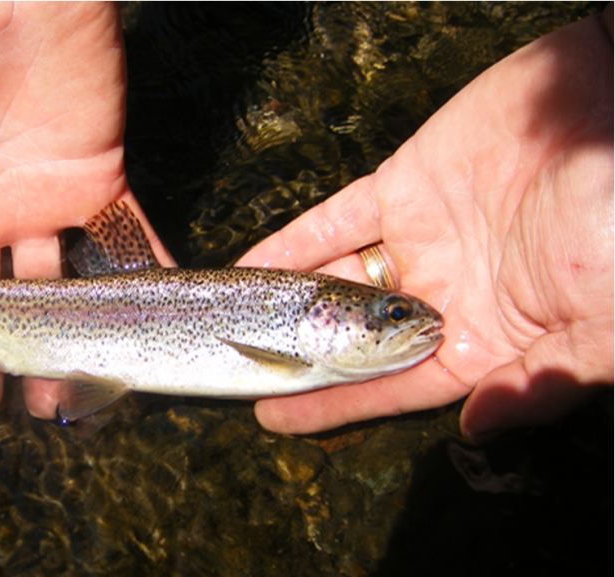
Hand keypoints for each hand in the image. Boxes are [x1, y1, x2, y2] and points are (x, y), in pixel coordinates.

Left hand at [239, 10, 612, 441]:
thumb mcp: (601, 326)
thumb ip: (539, 381)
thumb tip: (476, 427)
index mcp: (489, 337)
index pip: (395, 385)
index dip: (336, 404)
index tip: (276, 419)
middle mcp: (445, 293)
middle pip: (352, 336)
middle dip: (298, 354)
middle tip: (238, 370)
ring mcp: (422, 238)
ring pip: (336, 279)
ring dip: (285, 300)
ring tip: (230, 321)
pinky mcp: (406, 185)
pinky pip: (336, 221)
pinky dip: (293, 243)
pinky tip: (251, 265)